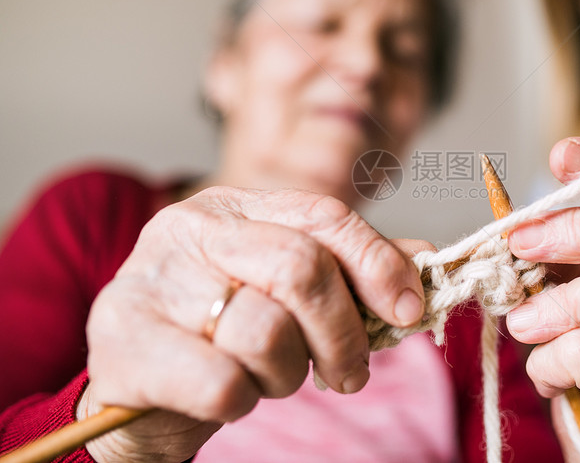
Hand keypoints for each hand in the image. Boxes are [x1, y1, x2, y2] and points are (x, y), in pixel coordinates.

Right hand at [80, 187, 425, 462]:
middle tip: (350, 374)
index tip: (409, 309)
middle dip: (344, 334)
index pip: (325, 217)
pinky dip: (242, 401)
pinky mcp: (123, 340)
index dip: (378, 264)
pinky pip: (221, 382)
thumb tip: (426, 259)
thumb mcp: (290, 295)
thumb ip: (354, 272)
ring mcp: (150, 279)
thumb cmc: (225, 335)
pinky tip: (230, 397)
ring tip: (271, 377)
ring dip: (287, 373)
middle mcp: (189, 228)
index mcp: (235, 207)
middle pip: (302, 268)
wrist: (142, 387)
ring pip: (266, 330)